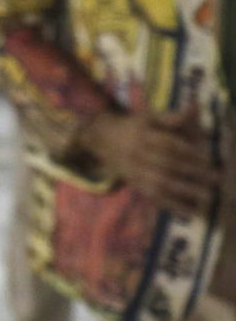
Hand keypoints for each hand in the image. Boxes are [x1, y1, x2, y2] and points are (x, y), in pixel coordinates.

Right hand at [82, 106, 218, 219]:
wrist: (101, 139)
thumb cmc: (134, 126)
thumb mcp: (149, 116)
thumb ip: (173, 116)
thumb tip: (195, 108)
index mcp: (142, 135)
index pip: (167, 145)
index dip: (187, 151)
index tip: (206, 158)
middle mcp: (136, 154)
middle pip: (167, 165)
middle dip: (194, 173)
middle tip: (217, 178)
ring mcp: (134, 172)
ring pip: (161, 184)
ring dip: (185, 191)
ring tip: (208, 196)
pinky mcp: (135, 185)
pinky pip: (153, 197)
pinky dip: (172, 206)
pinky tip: (190, 213)